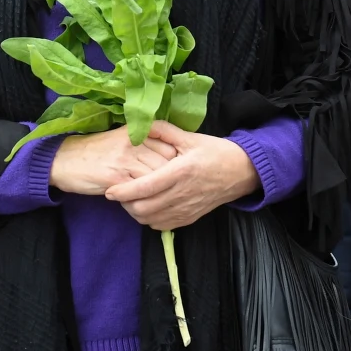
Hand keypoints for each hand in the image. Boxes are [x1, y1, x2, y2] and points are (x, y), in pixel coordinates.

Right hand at [49, 127, 177, 195]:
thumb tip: (172, 155)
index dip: (177, 163)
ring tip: (159, 199)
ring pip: (156, 178)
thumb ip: (145, 143)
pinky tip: (142, 203)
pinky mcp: (116, 178)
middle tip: (172, 189)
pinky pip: (139, 191)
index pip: (170, 146)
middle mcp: (133, 143)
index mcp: (136, 132)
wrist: (64, 160)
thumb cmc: (95, 152)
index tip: (178, 173)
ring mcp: (125, 160)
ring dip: (159, 191)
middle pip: (167, 163)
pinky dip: (144, 199)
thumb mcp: (121, 139)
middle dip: (172, 178)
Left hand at [104, 121, 259, 230]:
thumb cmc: (215, 152)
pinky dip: (149, 219)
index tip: (109, 191)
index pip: (145, 188)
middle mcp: (181, 195)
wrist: (241, 172)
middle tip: (120, 192)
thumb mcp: (190, 137)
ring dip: (136, 212)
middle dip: (125, 204)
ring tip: (132, 199)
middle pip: (143, 209)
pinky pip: (161, 226)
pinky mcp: (189, 218)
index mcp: (180, 172)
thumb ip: (164, 131)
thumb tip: (141, 125)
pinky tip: (148, 206)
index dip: (123, 191)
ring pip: (150, 220)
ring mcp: (186, 210)